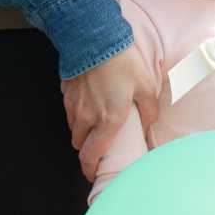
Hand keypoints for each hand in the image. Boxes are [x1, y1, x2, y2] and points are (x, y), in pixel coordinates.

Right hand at [62, 47, 157, 177]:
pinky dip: (77, 113)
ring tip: (95, 123)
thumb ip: (148, 111)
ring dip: (81, 131)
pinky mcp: (66, 92)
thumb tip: (147, 126)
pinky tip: (89, 102)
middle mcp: (86, 117)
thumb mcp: (146, 87)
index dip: (90, 169)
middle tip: (98, 146)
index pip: (93, 155)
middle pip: (79, 144)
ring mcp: (73, 105)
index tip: (94, 173)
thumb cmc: (124, 64)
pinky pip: (69, 110)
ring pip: (73, 128)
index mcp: (108, 121)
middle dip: (87, 149)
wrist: (95, 40)